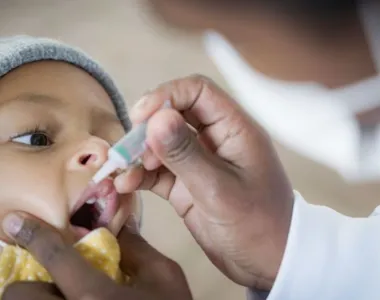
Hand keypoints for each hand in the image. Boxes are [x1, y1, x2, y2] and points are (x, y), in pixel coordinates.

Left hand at [1, 214, 192, 299]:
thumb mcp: (165, 276)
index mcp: (97, 297)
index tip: (16, 222)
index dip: (35, 235)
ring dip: (38, 297)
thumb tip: (117, 223)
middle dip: (33, 281)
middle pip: (20, 294)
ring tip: (63, 295)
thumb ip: (138, 247)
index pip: (57, 258)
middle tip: (55, 280)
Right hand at [115, 75, 293, 289]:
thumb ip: (186, 154)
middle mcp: (215, 139)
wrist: (268, 262)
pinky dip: (141, 175)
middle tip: (128, 148)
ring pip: (162, 143)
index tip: (141, 117)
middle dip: (147, 127)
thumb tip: (155, 118)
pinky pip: (158, 171)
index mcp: (234, 129)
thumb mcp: (219, 190)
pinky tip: (126, 185)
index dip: (166, 95)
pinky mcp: (186, 184)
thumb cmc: (257, 225)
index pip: (197, 91)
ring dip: (139, 153)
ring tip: (124, 170)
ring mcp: (199, 162)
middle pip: (174, 114)